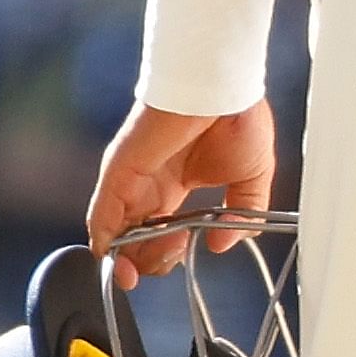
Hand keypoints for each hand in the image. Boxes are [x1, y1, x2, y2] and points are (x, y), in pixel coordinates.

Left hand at [89, 100, 278, 269]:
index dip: (170, 253)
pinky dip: (104, 237)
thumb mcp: (253, 178)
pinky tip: (112, 255)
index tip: (186, 258)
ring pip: (117, 231)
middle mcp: (152, 183)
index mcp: (179, 183)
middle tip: (164, 266)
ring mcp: (134, 178)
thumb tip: (222, 244)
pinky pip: (102, 211)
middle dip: (147, 261)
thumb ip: (242, 213)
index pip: (163, 230)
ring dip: (127, 257)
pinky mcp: (121, 170)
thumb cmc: (239, 118)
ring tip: (144, 268)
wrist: (225, 88)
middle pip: (136, 237)